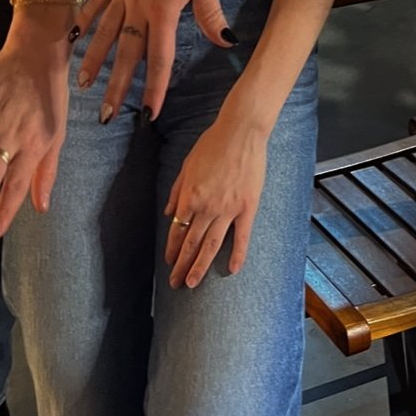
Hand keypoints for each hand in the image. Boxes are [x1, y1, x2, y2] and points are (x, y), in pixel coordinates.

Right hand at [77, 0, 231, 120]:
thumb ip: (212, 16)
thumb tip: (227, 42)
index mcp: (163, 10)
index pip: (159, 57)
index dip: (155, 87)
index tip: (150, 113)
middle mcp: (138, 4)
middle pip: (126, 53)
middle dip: (117, 86)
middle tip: (107, 115)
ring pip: (105, 32)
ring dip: (95, 60)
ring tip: (84, 85)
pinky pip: (98, 2)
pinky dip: (86, 19)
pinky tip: (75, 38)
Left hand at [164, 114, 266, 287]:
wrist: (241, 131)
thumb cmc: (213, 143)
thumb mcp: (187, 164)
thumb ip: (177, 190)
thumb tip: (168, 212)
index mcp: (190, 195)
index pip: (177, 229)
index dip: (172, 248)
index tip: (169, 262)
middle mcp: (206, 206)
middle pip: (191, 242)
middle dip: (181, 265)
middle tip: (175, 284)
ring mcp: (228, 209)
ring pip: (211, 245)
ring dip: (200, 266)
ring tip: (192, 284)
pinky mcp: (247, 207)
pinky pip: (242, 236)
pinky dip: (237, 255)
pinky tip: (232, 270)